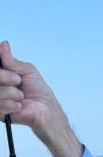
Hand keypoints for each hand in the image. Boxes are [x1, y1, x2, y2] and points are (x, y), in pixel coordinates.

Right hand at [0, 41, 82, 156]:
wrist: (45, 111)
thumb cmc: (39, 92)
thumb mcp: (27, 71)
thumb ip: (12, 60)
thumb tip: (4, 45)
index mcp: (3, 72)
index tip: (5, 65)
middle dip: (4, 77)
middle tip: (17, 80)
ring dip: (11, 93)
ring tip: (21, 97)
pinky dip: (11, 105)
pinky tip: (19, 106)